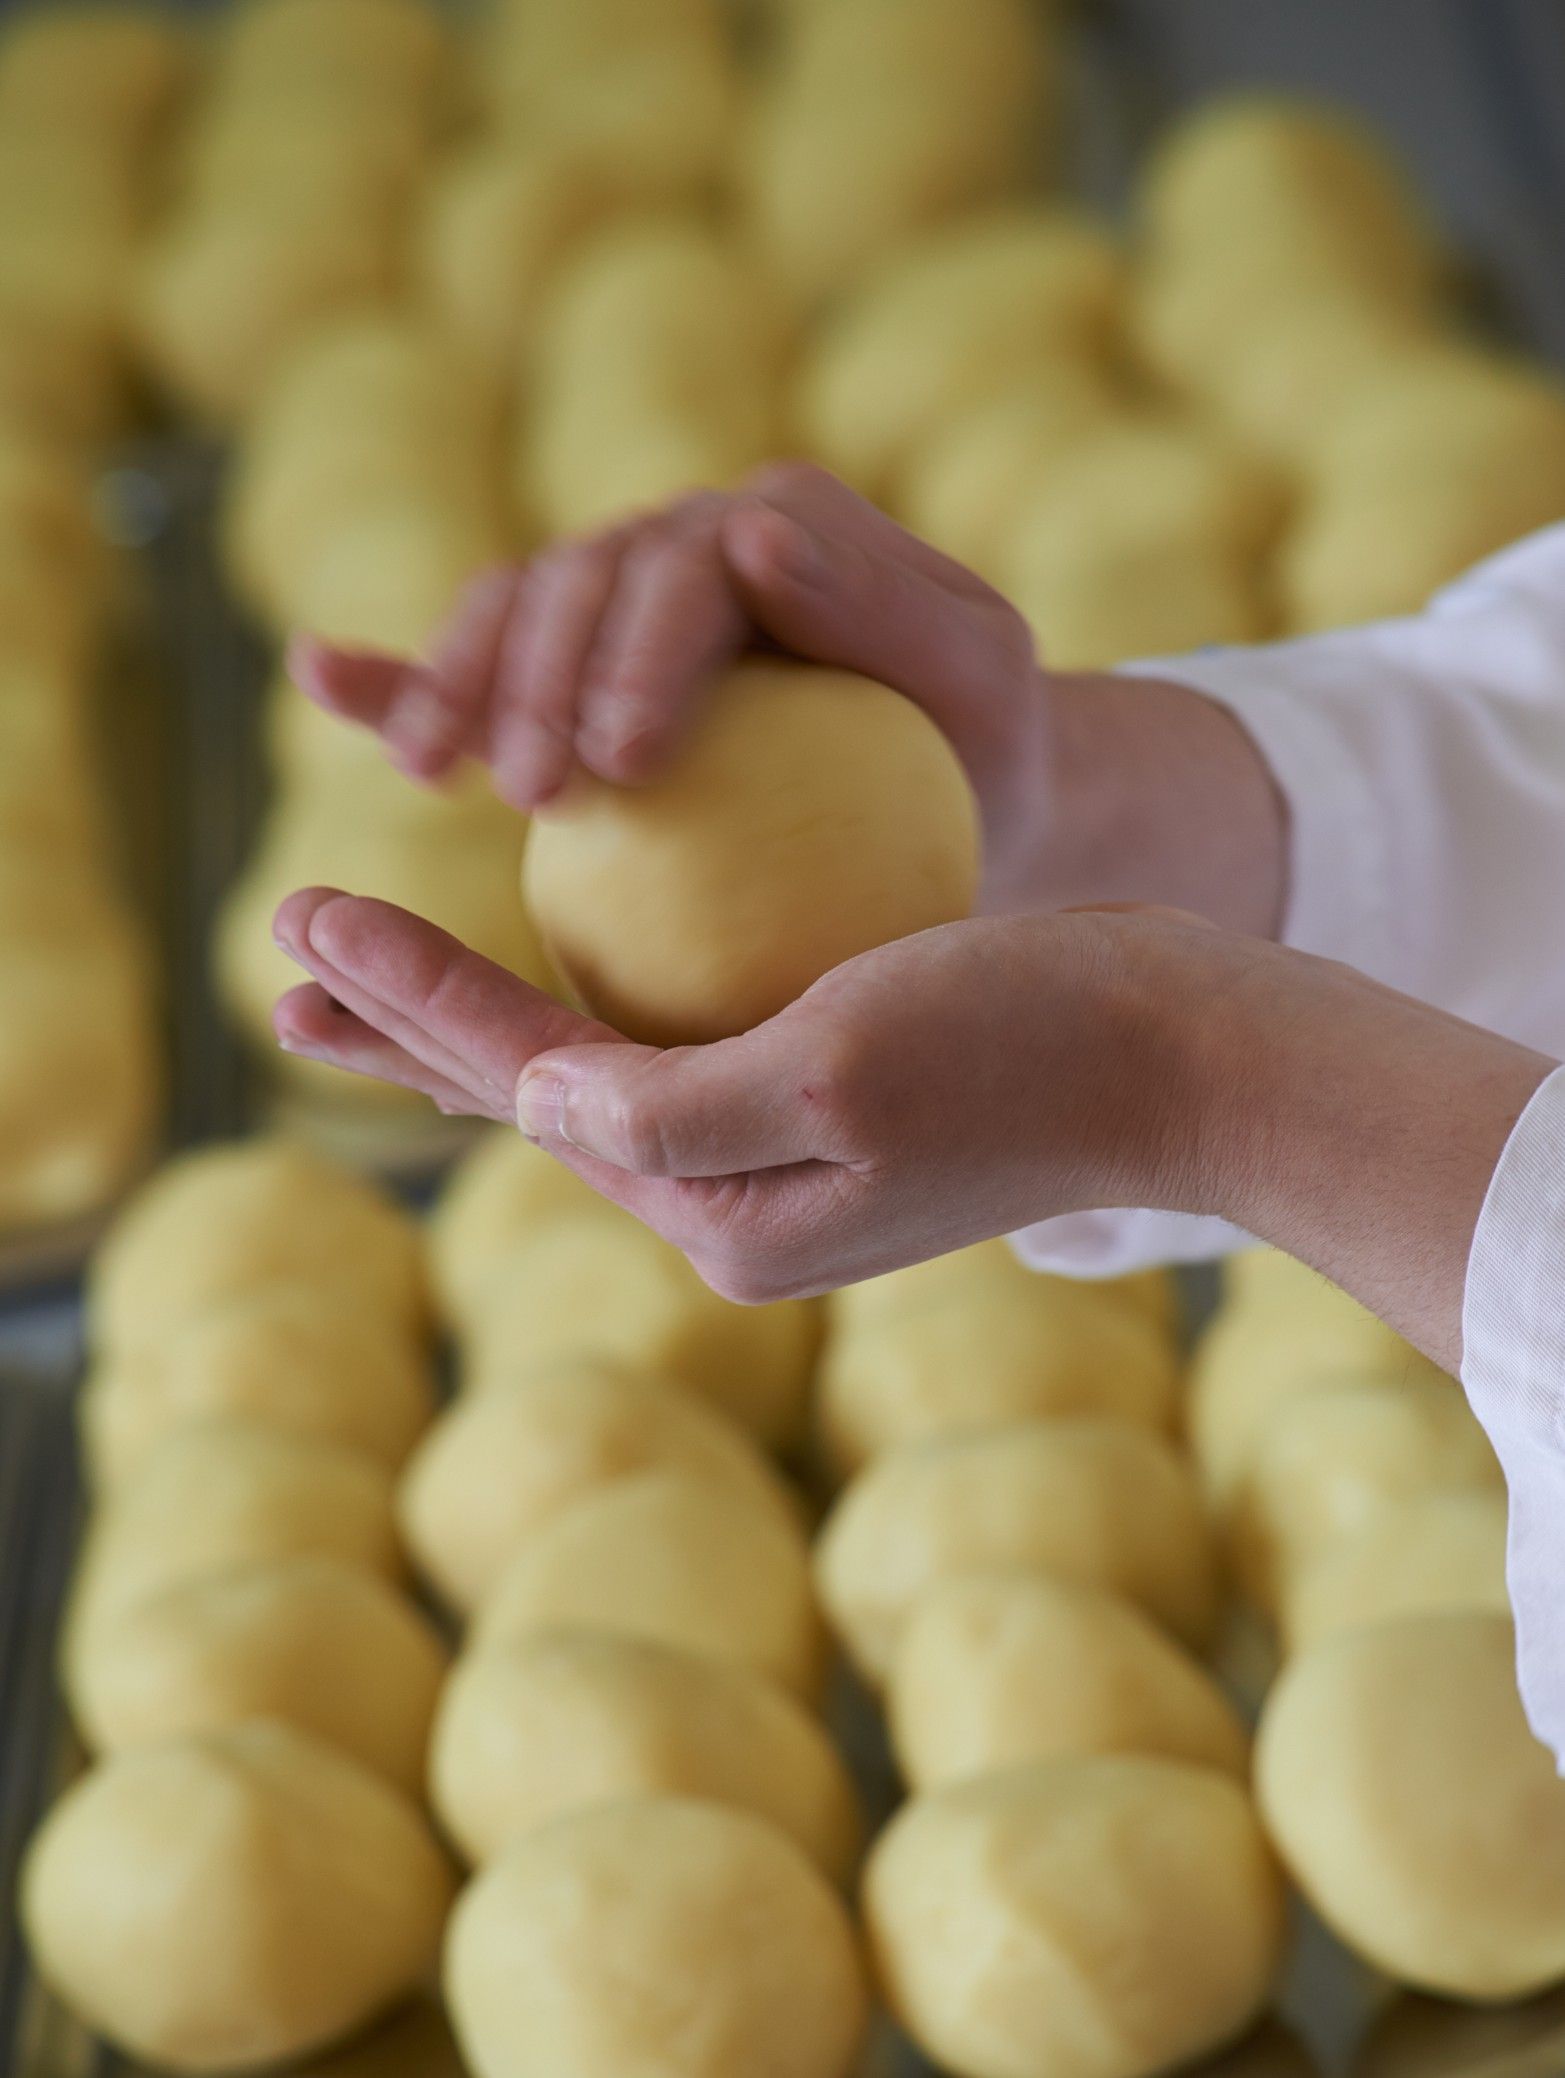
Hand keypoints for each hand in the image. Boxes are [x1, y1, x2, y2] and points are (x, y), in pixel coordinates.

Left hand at [271, 887, 1226, 1300]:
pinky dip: (581, 997)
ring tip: (362, 969)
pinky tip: (545, 960)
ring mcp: (775, 1155)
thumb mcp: (838, 1067)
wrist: (1184, 1055)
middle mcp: (733, 1203)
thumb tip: (522, 1102)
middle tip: (283, 952)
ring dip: (468, 1016)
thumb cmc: (1029, 1043)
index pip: (525, 1090)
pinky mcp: (816, 1097)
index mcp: (722, 1216)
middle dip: (401, 1024)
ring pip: (583, 1069)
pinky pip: (665, 1041)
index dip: (407, 999)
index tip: (302, 906)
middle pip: (528, 1097)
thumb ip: (666, 1105)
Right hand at [288, 462, 1052, 909]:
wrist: (967, 792)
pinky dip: (401, 671)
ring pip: (514, 615)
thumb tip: (751, 530)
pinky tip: (326, 680)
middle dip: (533, 675)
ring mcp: (619, 604)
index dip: (637, 651)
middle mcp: (686, 543)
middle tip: (524, 790)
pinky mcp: (576, 673)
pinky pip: (484, 665)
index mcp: (775, 523)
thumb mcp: (984, 676)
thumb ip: (887, 607)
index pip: (686, 568)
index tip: (620, 760)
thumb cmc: (985, 744)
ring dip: (458, 681)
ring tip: (433, 772)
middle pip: (578, 583)